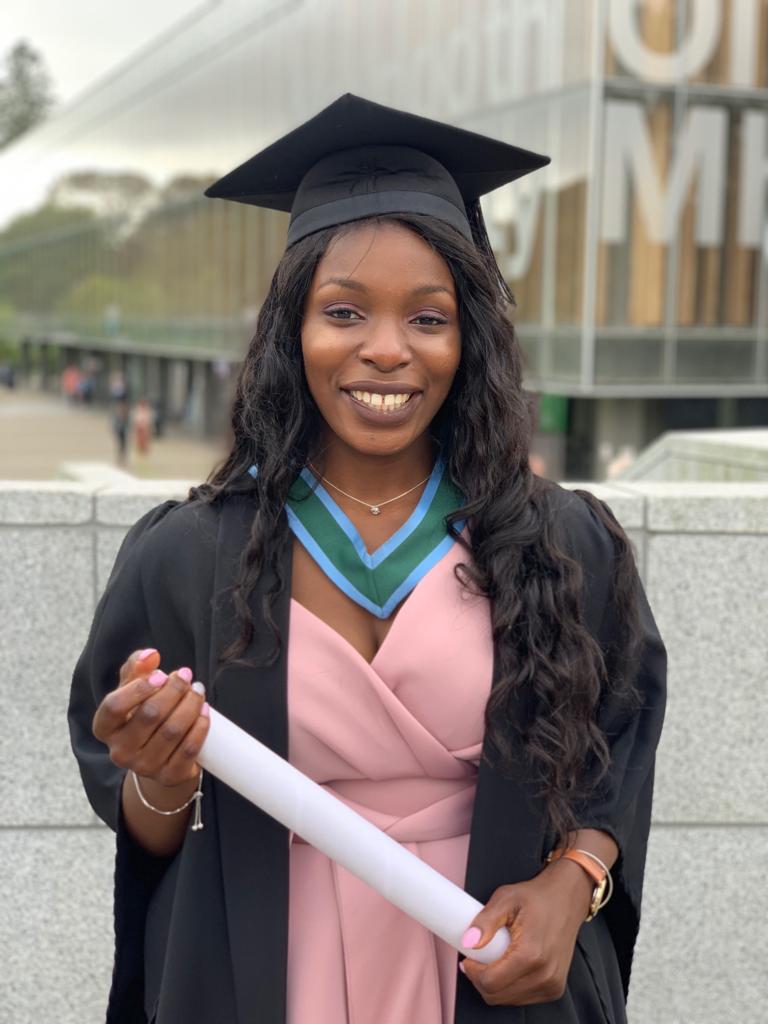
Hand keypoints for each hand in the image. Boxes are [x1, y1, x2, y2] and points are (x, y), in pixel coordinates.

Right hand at [92, 648, 209, 787]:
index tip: (161, 674)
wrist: (159, 753)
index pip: (114, 706)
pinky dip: (200, 727)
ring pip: (172, 731)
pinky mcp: (168, 777)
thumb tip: (151, 655)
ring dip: (190, 705)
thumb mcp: (133, 688)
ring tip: (198, 691)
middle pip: (150, 715)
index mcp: (104, 727)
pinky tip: (205, 711)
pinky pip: (189, 750)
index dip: (139, 688)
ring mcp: (143, 767)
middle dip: (174, 690)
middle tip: (187, 676)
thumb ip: (137, 666)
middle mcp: (119, 751)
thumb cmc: (142, 712)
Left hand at [459, 861, 592, 1005]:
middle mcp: (544, 975)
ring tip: (495, 959)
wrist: (567, 899)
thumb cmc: (537, 897)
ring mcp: (552, 985)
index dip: (472, 972)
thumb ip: (485, 921)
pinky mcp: (554, 989)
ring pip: (508, 999)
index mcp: (531, 954)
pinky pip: (522, 998)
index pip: (490, 983)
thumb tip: (468, 942)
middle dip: (481, 979)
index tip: (468, 959)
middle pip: (497, 995)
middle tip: (477, 959)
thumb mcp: (506, 899)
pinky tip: (510, 965)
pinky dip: (510, 987)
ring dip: (495, 984)